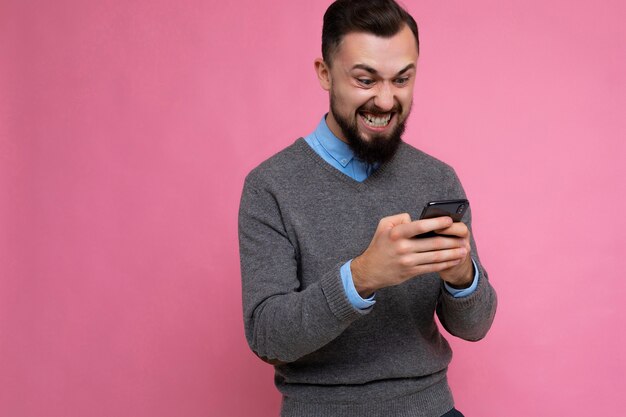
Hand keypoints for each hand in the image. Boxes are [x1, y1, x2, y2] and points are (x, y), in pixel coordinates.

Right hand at [350, 213, 471, 296]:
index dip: (437, 223)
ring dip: (452, 253)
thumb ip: (399, 218)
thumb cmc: (379, 245)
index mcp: (397, 234)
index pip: (420, 226)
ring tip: (464, 250)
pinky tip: (454, 260)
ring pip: (436, 257)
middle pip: (433, 243)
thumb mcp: (383, 226)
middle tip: (464, 238)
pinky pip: (432, 267)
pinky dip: (445, 264)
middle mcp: (403, 248)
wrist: (370, 270)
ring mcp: (408, 261)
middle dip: (452, 241)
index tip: (450, 220)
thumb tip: (415, 218)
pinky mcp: (411, 272)